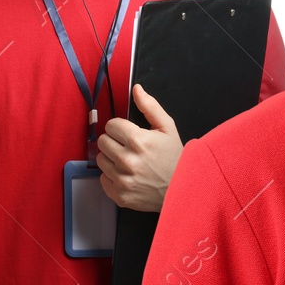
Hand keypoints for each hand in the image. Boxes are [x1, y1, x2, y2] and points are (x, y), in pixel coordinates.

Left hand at [97, 85, 181, 211]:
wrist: (183, 189)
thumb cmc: (175, 157)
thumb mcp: (168, 128)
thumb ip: (150, 107)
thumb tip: (136, 89)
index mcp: (138, 140)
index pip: (111, 125)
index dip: (121, 127)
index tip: (130, 134)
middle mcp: (127, 160)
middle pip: (102, 141)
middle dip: (114, 141)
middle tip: (129, 147)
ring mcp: (122, 179)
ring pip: (101, 159)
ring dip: (112, 158)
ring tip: (129, 161)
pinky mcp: (119, 195)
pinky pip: (103, 179)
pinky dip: (113, 176)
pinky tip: (128, 175)